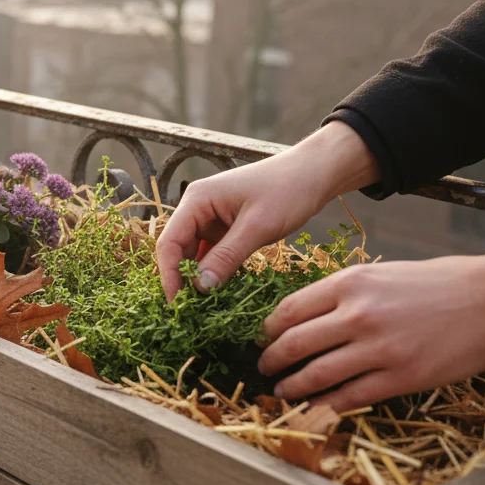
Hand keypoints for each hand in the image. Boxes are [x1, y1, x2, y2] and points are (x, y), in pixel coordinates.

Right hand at [156, 122, 379, 299]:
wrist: (315, 173)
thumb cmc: (287, 190)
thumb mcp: (257, 226)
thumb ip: (227, 257)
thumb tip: (200, 288)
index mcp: (197, 200)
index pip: (170, 242)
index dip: (169, 275)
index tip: (178, 305)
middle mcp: (197, 208)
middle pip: (179, 249)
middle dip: (183, 279)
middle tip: (193, 312)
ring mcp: (211, 218)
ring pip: (195, 254)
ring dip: (200, 278)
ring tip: (206, 307)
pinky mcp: (226, 228)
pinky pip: (212, 254)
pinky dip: (215, 271)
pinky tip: (221, 291)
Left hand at [258, 253, 484, 411]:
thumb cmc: (438, 283)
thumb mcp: (381, 274)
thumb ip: (343, 294)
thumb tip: (306, 317)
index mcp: (350, 283)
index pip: (290, 310)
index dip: (269, 329)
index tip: (264, 338)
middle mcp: (357, 314)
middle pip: (294, 343)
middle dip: (272, 360)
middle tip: (264, 368)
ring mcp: (379, 348)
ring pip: (317, 374)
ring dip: (293, 386)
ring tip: (282, 391)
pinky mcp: (401, 377)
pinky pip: (351, 397)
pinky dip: (328, 404)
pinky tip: (317, 406)